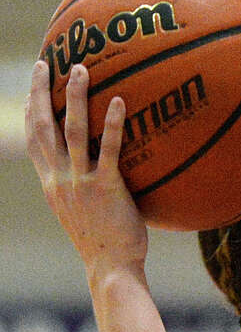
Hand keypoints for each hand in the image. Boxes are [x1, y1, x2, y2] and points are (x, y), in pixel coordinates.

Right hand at [25, 61, 147, 276]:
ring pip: (71, 130)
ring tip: (81, 69)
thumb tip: (98, 175)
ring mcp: (80, 182)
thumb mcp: (83, 213)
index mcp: (51, 184)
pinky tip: (119, 101)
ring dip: (75, 97)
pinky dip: (111, 123)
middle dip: (41, 92)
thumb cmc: (104, 243)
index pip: (33, 141)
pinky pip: (107, 149)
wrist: (109, 268)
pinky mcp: (105, 187)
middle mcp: (59, 179)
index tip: (31, 90)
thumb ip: (83, 191)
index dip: (29, 112)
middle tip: (45, 64)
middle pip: (43, 126)